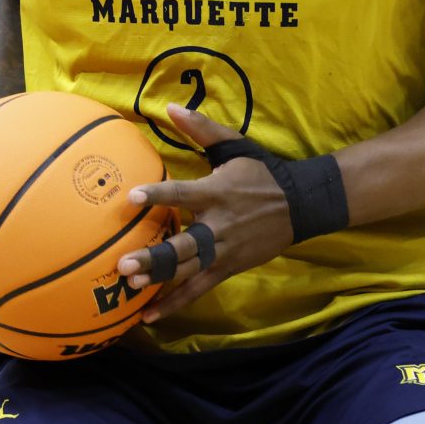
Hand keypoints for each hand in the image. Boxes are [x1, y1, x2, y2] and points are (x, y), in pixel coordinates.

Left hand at [116, 105, 294, 322]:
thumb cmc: (261, 172)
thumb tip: (171, 107)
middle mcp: (218, 225)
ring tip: (130, 287)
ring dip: (159, 279)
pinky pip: (198, 288)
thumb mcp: (235, 146)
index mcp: (216, 193)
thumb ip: (202, 129)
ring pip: (188, 269)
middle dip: (154, 257)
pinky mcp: (227, 267)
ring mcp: (223, 250)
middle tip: (123, 265)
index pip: (183, 194)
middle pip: (183, 245)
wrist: (301, 204)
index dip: (158, 196)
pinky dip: (175, 303)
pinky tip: (149, 316)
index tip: (132, 198)